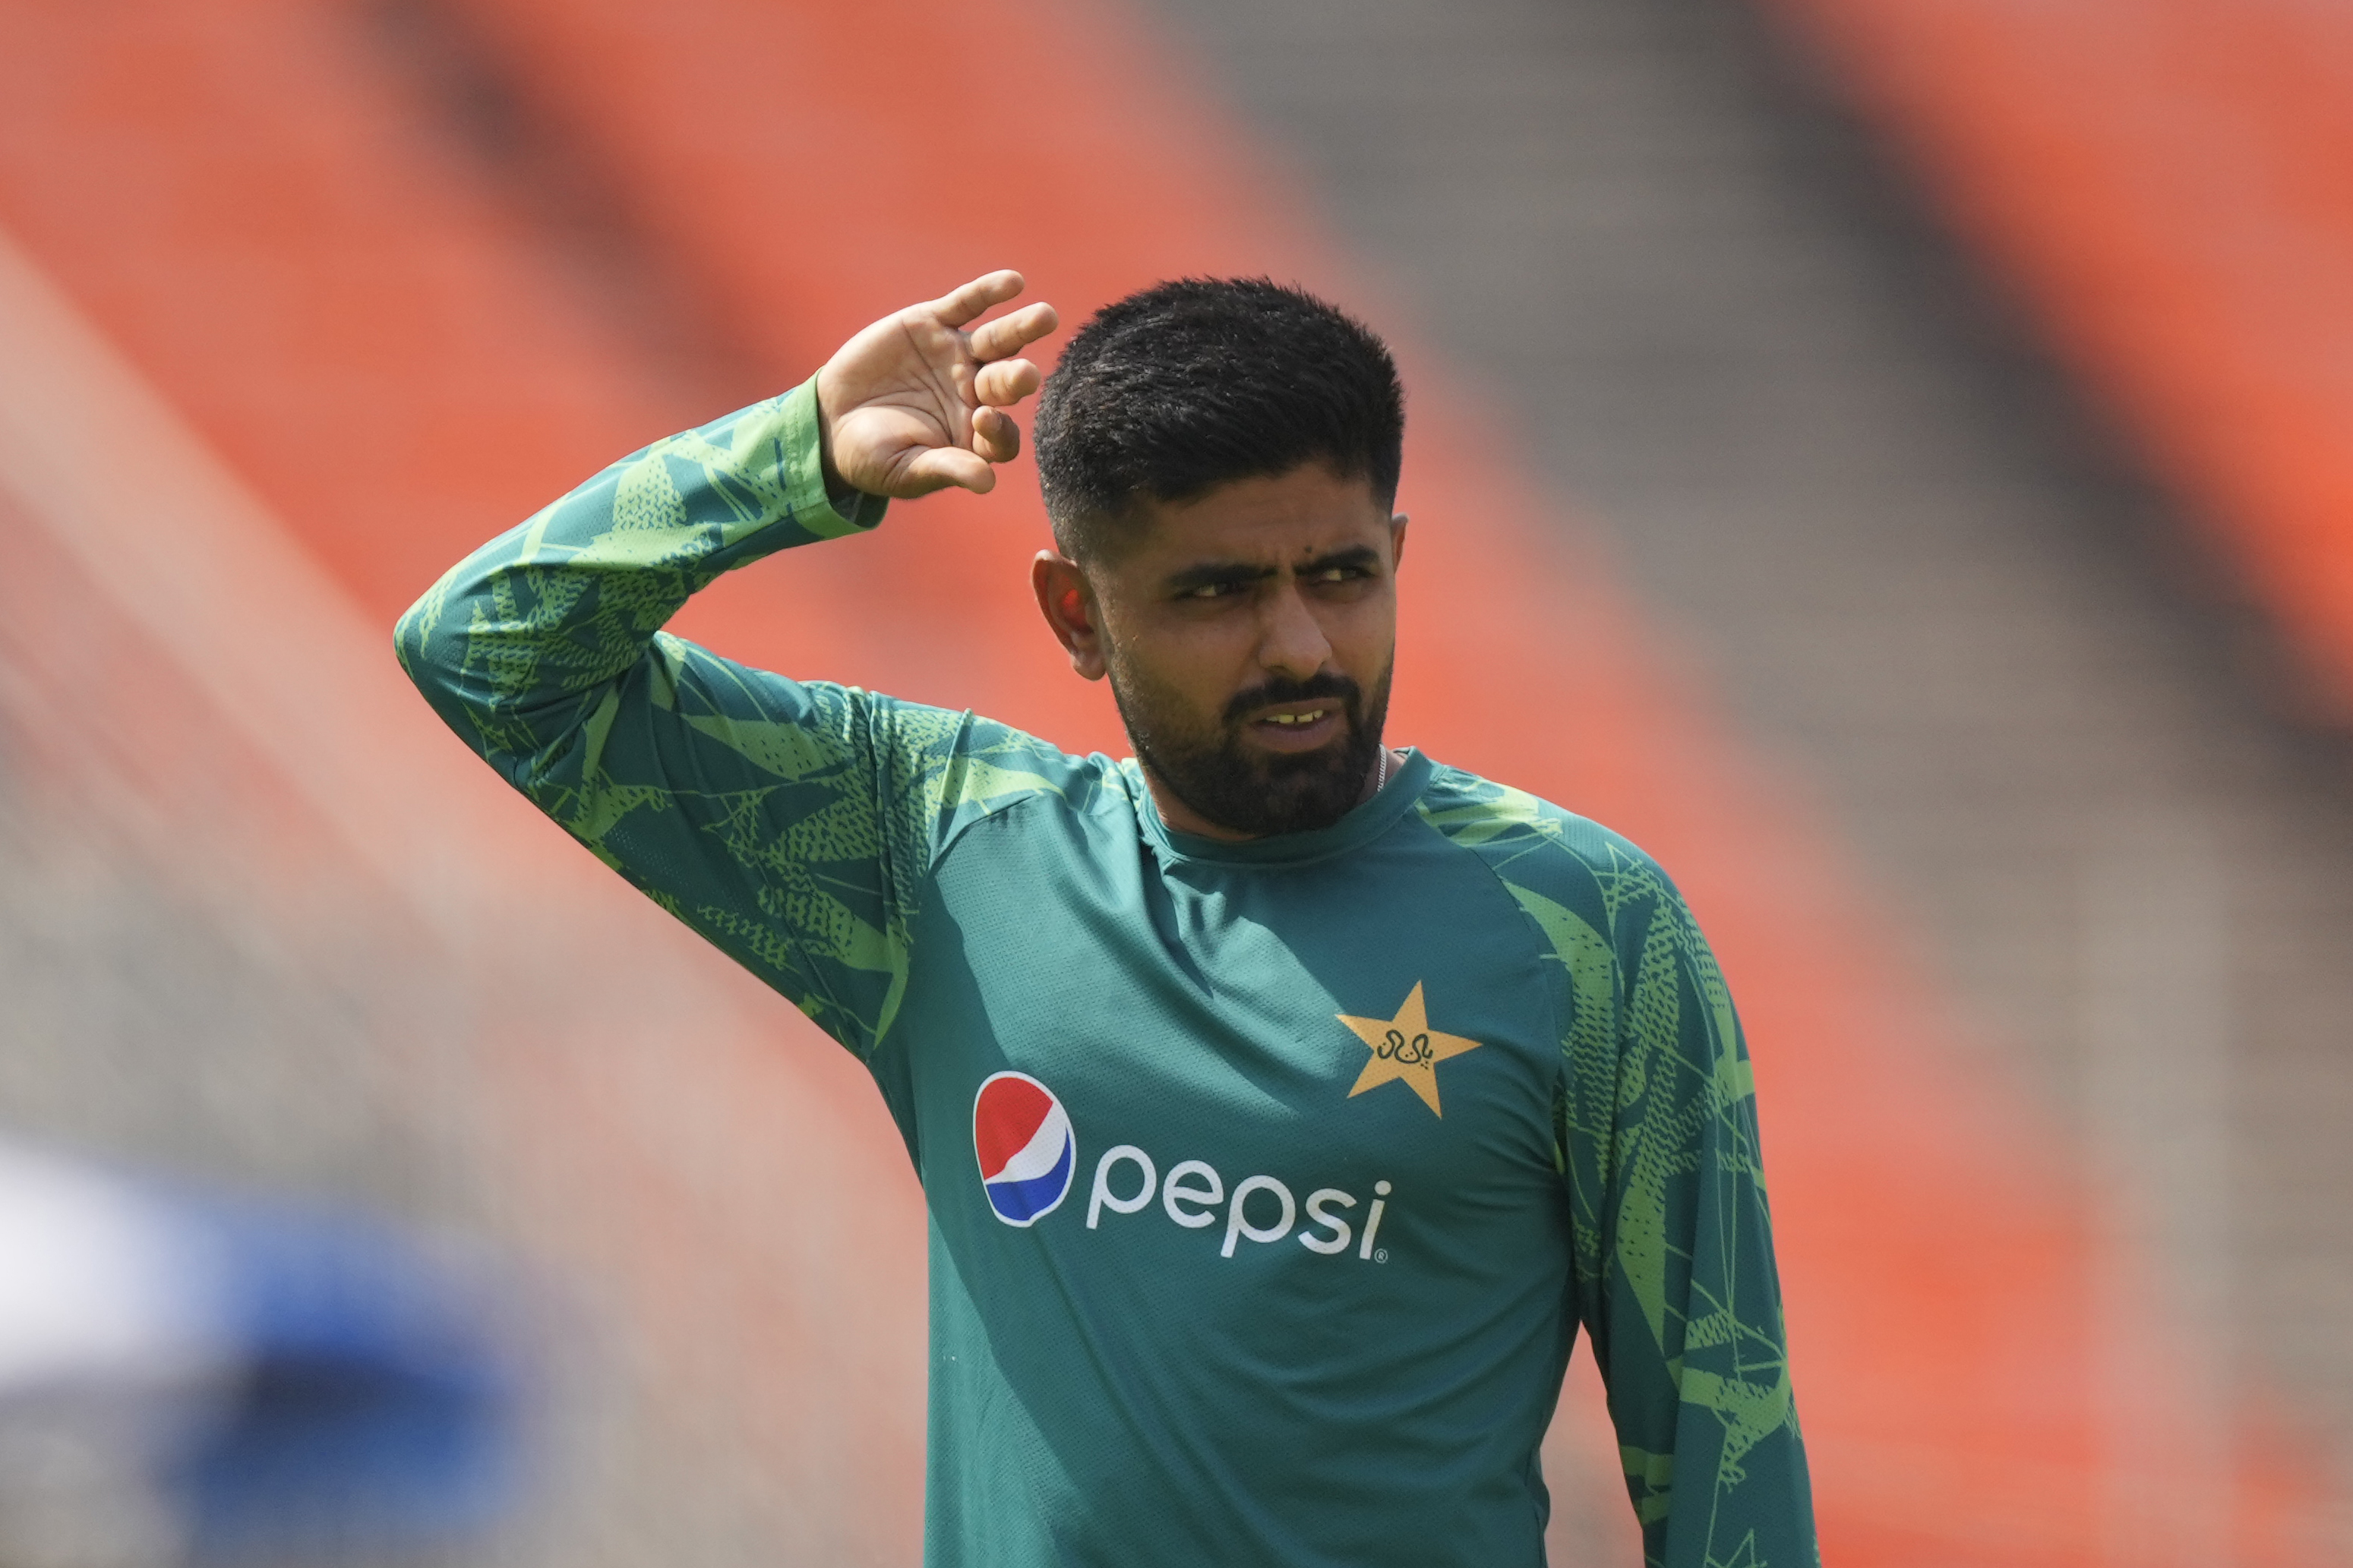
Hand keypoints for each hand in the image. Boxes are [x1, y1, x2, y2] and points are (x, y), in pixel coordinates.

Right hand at [815, 270, 1059, 498]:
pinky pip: (966, 305)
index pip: (1001, 436)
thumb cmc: (872, 457)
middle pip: (1005, 384)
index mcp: (973, 436)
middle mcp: (975, 394)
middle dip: (1016, 379)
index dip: (998, 431)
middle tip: (1027, 375)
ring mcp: (958, 356)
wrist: (831, 420)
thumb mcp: (904, 470)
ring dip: (1021, 329)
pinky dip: (988, 292)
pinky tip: (1013, 282)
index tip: (984, 423)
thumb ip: (945, 469)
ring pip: (997, 342)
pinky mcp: (934, 323)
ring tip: (1045, 317)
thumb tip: (987, 484)